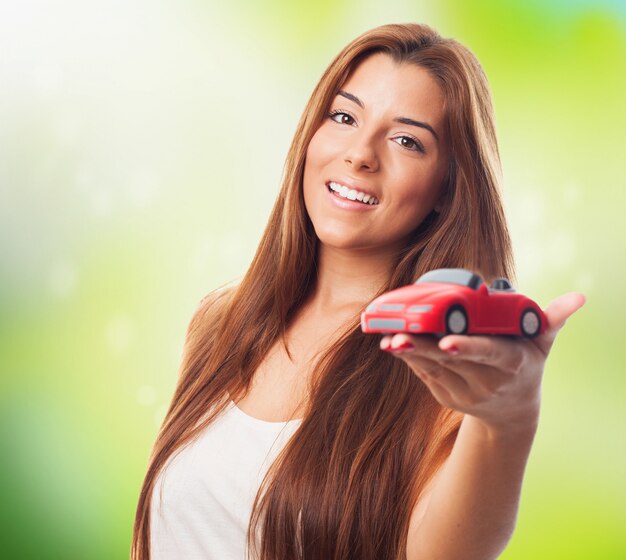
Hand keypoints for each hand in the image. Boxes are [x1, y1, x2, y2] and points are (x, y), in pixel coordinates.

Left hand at [380, 292, 585, 433]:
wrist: (511, 409)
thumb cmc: (525, 364)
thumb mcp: (541, 344)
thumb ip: (552, 319)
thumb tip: (579, 297)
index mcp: (511, 364)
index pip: (489, 354)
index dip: (468, 348)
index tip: (447, 342)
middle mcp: (488, 382)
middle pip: (451, 360)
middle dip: (424, 347)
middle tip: (400, 334)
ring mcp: (465, 393)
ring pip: (433, 368)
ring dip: (409, 352)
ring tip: (389, 337)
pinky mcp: (446, 397)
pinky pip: (425, 374)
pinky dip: (409, 359)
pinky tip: (393, 343)